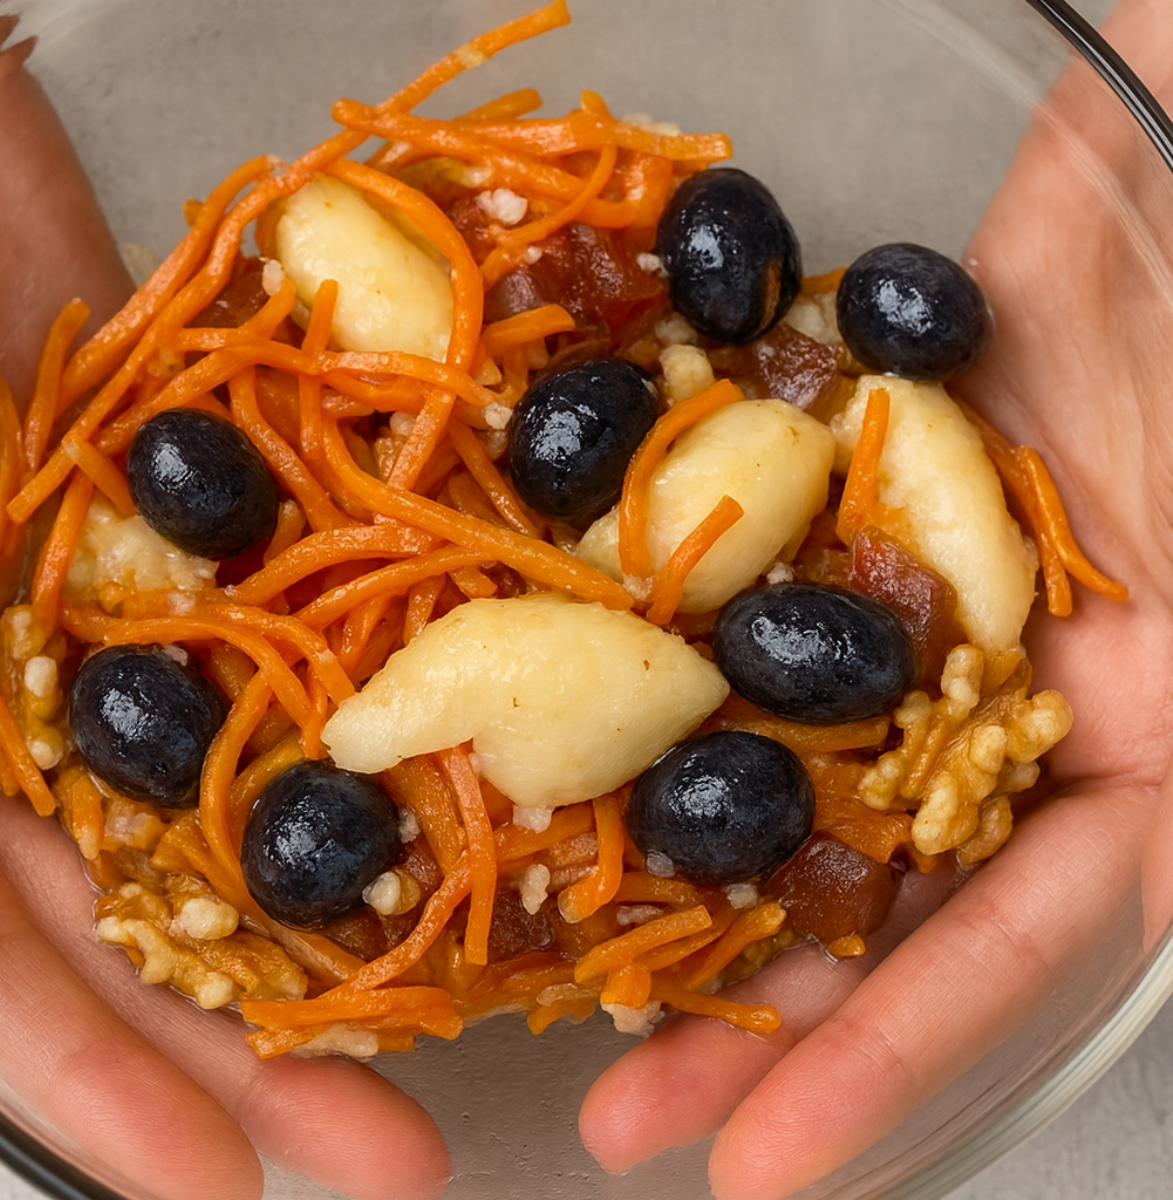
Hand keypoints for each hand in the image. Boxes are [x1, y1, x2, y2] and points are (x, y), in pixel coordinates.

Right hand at [0, 9, 448, 1197]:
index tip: (220, 1191)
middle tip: (397, 1157)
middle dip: (253, 1040)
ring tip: (472, 1015)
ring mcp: (126, 608)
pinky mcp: (213, 515)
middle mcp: (15, 697)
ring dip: (341, 894)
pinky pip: (304, 630)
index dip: (97, 1085)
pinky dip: (371, 710)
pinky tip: (460, 786)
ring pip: (233, 780)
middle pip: (136, 904)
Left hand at [579, 2, 1172, 1193]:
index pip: (1014, 938)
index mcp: (1142, 732)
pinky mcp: (834, 503)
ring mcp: (911, 601)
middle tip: (623, 1121)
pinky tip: (566, 743)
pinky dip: (663, 664)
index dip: (893, 1055)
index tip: (756, 1171)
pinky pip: (731, 596)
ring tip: (557, 979)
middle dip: (755, 1011)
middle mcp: (1012, 690)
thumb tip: (1160, 799)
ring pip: (788, 757)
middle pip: (877, 885)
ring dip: (682, 864)